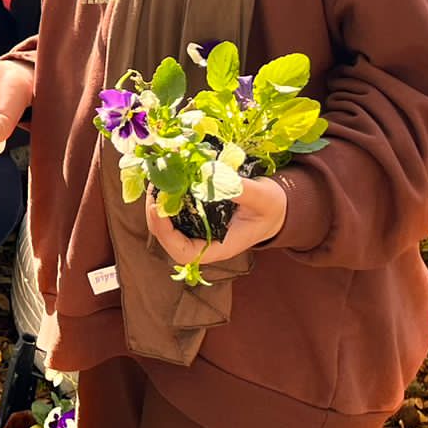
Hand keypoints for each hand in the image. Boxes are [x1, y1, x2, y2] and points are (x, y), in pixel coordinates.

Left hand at [145, 175, 287, 267]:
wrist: (274, 208)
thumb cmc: (271, 208)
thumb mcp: (263, 198)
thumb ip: (241, 190)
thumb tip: (214, 174)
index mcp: (219, 247)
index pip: (183, 253)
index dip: (166, 235)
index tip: (158, 209)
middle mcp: (204, 242)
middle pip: (168, 239)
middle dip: (155, 216)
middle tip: (153, 188)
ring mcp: (198, 230)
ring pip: (168, 225)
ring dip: (158, 205)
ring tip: (156, 180)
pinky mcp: (197, 216)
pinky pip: (175, 212)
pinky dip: (167, 198)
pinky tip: (166, 179)